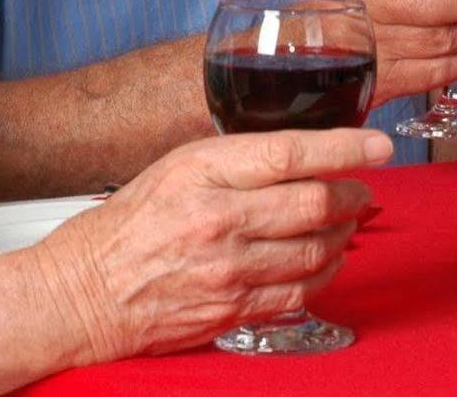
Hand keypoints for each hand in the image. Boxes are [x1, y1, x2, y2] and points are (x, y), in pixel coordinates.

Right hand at [33, 128, 391, 362]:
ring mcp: (227, 270)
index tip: (378, 146)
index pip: (291, 153)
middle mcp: (218, 221)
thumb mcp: (177, 168)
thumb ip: (239, 160)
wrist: (79, 295)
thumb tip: (303, 155)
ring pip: (315, 249)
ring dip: (343, 234)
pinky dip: (325, 273)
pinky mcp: (231, 309)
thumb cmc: (126, 227)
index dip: (345, 148)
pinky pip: (299, 292)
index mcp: (203, 173)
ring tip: (347, 222)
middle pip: (314, 203)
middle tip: (364, 189)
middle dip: (353, 194)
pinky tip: (328, 260)